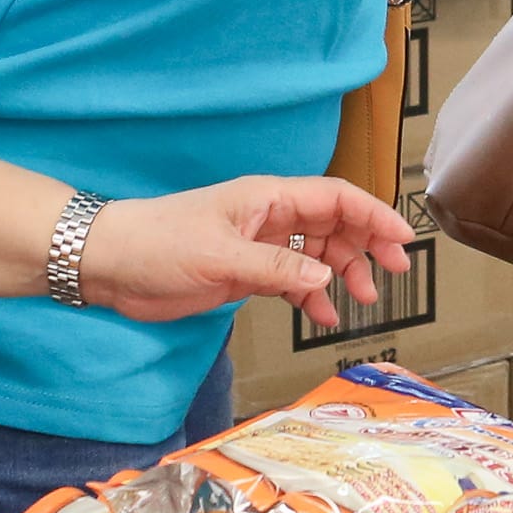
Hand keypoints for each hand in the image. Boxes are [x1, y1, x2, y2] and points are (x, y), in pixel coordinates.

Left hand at [76, 177, 415, 330]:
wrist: (109, 264)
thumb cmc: (156, 243)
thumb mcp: (221, 256)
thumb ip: (277, 267)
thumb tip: (325, 275)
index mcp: (267, 198)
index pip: (336, 198)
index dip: (374, 214)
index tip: (402, 238)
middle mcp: (269, 218)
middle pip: (334, 224)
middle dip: (367, 246)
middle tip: (392, 273)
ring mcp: (258, 245)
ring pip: (317, 253)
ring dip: (342, 273)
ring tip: (361, 300)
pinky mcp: (244, 272)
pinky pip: (292, 279)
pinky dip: (311, 295)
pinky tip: (320, 314)